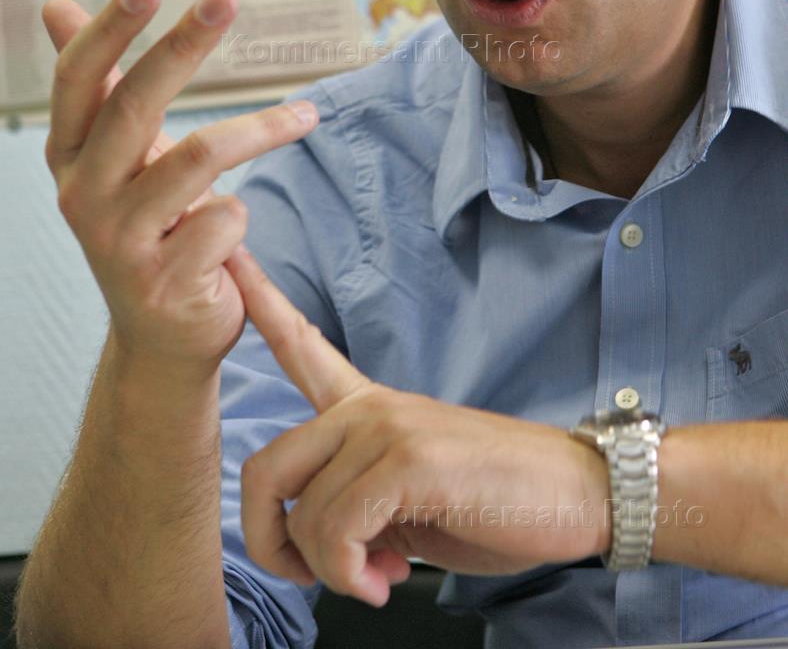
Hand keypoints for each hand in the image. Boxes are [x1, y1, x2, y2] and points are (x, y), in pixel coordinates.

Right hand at [42, 0, 318, 376]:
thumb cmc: (146, 228)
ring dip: (261, 128)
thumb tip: (55, 4)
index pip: (78, 81)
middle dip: (182, 45)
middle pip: (134, 104)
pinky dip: (242, 214)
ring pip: (198, 157)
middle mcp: (82, 195)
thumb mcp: (115, 157)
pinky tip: (235, 231)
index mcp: (69, 157)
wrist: (162, 339)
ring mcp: (120, 242)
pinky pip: (225, 217)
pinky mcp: (164, 281)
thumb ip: (98, 85)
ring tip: (305, 114)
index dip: (108, 32)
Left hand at [229, 250, 609, 606]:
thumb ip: (357, 506)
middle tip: (312, 573)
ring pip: (302, 511)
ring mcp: (388, 427)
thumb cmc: (494, 500)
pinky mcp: (408, 459)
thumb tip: (317, 551)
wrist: (576, 494)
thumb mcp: (409, 503)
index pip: (302, 347)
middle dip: (270, 538)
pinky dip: (349, 575)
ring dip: (327, 570)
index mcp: (370, 407)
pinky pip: (336, 529)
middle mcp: (371, 407)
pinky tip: (387, 580)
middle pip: (266, 466)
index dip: (259, 303)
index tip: (229, 258)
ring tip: (374, 579)